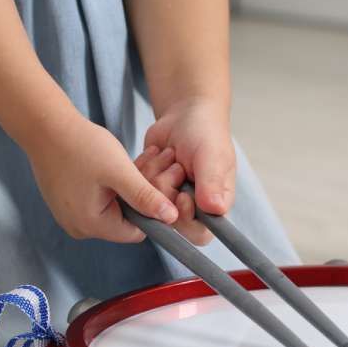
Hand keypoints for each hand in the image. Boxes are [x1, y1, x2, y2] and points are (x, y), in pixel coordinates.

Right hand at [27, 114, 178, 241]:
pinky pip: (103, 198)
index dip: (153, 208)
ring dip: (135, 183)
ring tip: (149, 156)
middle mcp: (80, 226)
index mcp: (91, 225)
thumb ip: (145, 197)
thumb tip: (172, 218)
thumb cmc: (80, 146)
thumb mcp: (119, 172)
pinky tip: (128, 161)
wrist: (45, 127)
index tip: (164, 181)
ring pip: (118, 205)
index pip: (137, 230)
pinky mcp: (70, 202)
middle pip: (128, 217)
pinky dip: (118, 182)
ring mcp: (73, 215)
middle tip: (162, 161)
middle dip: (146, 191)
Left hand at [139, 98, 235, 244]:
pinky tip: (155, 154)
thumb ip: (212, 182)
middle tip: (176, 167)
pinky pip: (132, 189)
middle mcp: (191, 206)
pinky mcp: (147, 187)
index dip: (186, 219)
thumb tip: (215, 210)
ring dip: (154, 175)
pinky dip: (142, 168)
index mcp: (213, 204)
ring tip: (169, 155)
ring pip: (146, 204)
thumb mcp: (212, 155)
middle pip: (168, 220)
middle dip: (165, 190)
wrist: (184, 113)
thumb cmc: (205, 133)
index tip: (181, 195)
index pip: (200, 233)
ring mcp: (167, 197)